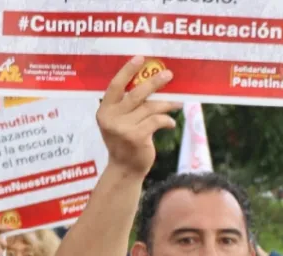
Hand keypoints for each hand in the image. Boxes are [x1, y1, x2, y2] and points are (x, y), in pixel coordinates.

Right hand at [96, 56, 180, 174]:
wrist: (125, 169)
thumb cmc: (125, 142)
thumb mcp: (119, 122)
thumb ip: (128, 106)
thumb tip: (152, 83)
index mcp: (104, 110)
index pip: (115, 85)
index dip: (127, 70)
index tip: (140, 58)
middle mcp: (110, 118)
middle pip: (136, 93)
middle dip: (154, 82)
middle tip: (169, 74)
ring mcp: (123, 128)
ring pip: (150, 107)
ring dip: (167, 104)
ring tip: (178, 103)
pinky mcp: (136, 137)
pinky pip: (156, 121)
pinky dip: (166, 120)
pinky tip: (170, 123)